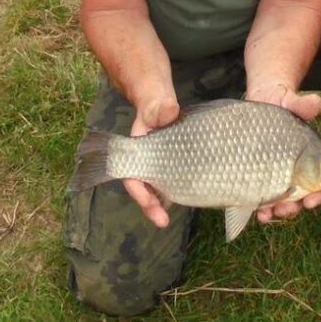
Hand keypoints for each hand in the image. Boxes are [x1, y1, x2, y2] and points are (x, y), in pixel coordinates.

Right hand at [123, 95, 178, 228]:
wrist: (161, 100)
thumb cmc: (155, 101)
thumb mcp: (156, 102)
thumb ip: (159, 107)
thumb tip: (168, 111)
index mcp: (138, 148)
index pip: (132, 174)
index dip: (139, 192)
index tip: (150, 203)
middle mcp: (146, 159)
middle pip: (143, 186)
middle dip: (150, 206)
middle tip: (162, 221)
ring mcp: (159, 163)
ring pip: (156, 187)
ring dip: (161, 203)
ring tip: (167, 221)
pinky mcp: (173, 163)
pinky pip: (171, 180)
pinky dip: (176, 191)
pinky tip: (188, 200)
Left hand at [246, 84, 320, 223]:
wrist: (259, 101)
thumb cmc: (281, 101)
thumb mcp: (290, 101)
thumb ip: (302, 105)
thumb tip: (315, 103)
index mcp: (311, 156)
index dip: (319, 193)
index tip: (313, 198)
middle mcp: (297, 168)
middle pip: (301, 195)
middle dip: (295, 206)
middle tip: (288, 208)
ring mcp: (278, 174)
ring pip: (283, 201)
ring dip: (278, 210)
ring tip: (269, 214)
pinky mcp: (260, 176)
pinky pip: (263, 198)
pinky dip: (261, 208)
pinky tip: (257, 212)